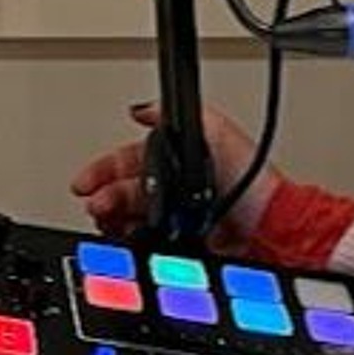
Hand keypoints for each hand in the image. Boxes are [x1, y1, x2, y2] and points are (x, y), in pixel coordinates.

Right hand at [69, 101, 276, 254]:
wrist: (268, 226)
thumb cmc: (251, 181)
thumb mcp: (218, 131)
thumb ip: (180, 115)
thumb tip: (142, 108)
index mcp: (176, 160)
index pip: (128, 162)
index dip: (104, 170)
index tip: (85, 181)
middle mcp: (173, 190)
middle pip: (123, 191)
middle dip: (104, 196)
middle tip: (96, 203)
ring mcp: (174, 220)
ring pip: (128, 219)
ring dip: (111, 220)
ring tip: (106, 220)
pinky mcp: (178, 245)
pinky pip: (143, 243)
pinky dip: (129, 240)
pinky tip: (123, 238)